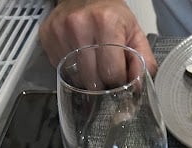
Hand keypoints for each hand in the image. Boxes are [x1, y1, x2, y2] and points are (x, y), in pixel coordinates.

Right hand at [39, 0, 156, 79]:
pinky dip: (72, 71)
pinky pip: (62, 70)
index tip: (119, 77)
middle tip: (107, 71)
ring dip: (87, 79)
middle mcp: (80, 25)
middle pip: (93, 80)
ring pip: (76, 79)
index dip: (119, 82)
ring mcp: (61, 30)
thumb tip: (137, 87)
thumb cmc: (112, 17)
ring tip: (94, 63)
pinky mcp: (48, 35)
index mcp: (106, 23)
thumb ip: (143, 62)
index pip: (112, 74)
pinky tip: (79, 57)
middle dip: (103, 84)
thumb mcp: (135, 35)